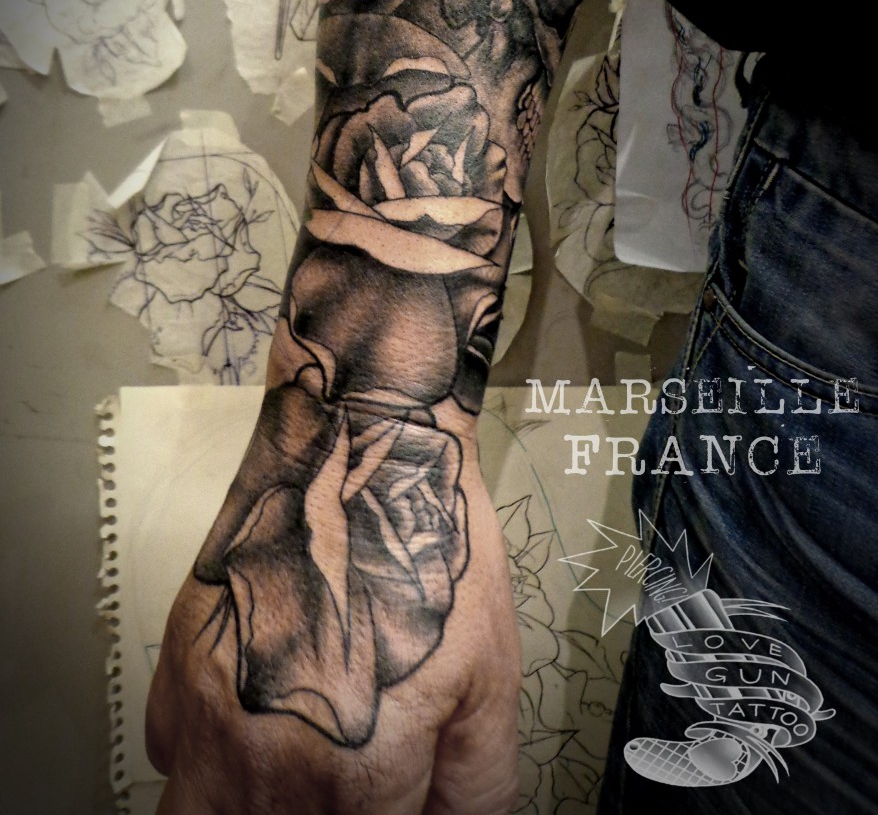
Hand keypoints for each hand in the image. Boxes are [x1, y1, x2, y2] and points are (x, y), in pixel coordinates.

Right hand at [145, 404, 521, 814]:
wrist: (361, 436)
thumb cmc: (426, 539)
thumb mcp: (492, 669)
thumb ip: (476, 781)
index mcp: (357, 767)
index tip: (397, 803)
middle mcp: (268, 754)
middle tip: (344, 797)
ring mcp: (210, 708)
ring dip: (243, 810)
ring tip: (294, 780)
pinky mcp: (179, 662)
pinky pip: (168, 754)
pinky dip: (206, 761)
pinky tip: (255, 728)